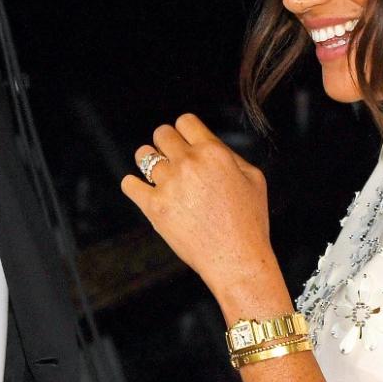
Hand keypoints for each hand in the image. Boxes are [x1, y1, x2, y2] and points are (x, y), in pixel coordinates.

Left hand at [121, 113, 276, 301]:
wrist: (237, 260)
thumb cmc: (249, 222)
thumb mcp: (253, 178)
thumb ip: (229, 155)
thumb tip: (207, 143)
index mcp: (213, 152)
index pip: (185, 121)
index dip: (185, 131)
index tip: (185, 143)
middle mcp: (189, 163)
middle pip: (161, 133)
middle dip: (166, 143)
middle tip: (172, 159)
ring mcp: (169, 184)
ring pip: (142, 155)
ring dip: (148, 161)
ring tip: (157, 174)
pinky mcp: (154, 207)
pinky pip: (129, 184)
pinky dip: (134, 185)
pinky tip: (143, 190)